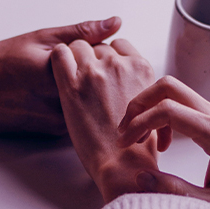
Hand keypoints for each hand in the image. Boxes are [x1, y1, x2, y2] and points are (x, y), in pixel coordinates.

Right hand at [0, 17, 121, 134]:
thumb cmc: (2, 62)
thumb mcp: (42, 38)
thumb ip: (82, 32)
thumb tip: (115, 22)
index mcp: (64, 78)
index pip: (107, 64)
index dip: (102, 53)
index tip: (90, 47)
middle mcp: (65, 105)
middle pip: (103, 88)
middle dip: (99, 74)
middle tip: (77, 62)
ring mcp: (61, 123)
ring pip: (92, 105)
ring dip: (90, 91)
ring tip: (58, 79)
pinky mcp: (56, 133)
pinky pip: (79, 116)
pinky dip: (78, 105)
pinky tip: (55, 94)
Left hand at [50, 38, 157, 202]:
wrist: (122, 164)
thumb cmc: (138, 143)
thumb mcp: (151, 105)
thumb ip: (140, 85)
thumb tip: (131, 80)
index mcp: (141, 68)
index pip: (120, 45)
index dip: (109, 56)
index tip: (104, 70)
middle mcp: (119, 65)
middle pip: (99, 46)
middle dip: (92, 60)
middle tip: (88, 82)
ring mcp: (95, 72)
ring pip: (78, 45)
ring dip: (74, 59)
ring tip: (74, 81)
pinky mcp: (71, 84)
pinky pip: (59, 53)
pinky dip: (58, 59)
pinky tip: (60, 74)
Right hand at [117, 76, 209, 208]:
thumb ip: (176, 192)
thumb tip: (140, 178)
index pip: (168, 110)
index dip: (140, 122)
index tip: (126, 143)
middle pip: (169, 86)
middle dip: (140, 103)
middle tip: (126, 132)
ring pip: (174, 91)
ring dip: (150, 108)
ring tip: (139, 138)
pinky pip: (183, 104)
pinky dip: (163, 115)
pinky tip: (162, 143)